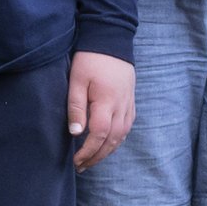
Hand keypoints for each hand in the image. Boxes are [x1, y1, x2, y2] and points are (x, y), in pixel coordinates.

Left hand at [67, 50, 135, 166]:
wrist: (111, 39)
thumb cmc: (90, 58)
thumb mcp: (77, 79)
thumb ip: (76, 106)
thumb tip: (75, 133)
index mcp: (106, 102)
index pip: (99, 135)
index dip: (88, 152)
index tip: (76, 161)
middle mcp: (121, 107)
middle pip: (112, 141)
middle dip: (97, 157)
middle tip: (82, 166)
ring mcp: (128, 105)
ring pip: (121, 136)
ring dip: (107, 151)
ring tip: (92, 160)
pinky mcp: (131, 102)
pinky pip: (126, 127)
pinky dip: (117, 140)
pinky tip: (107, 144)